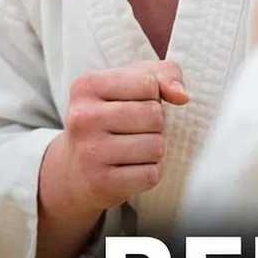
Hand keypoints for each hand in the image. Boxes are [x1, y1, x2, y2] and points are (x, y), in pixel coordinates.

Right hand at [52, 60, 188, 211]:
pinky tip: (129, 168)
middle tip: (135, 130)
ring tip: (133, 149)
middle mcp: (82, 117)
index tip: (137, 103)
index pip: (148, 82)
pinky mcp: (101, 182)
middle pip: (154, 115)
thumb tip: (182, 96)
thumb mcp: (132, 82)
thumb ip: (164, 74)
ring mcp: (89, 151)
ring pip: (156, 146)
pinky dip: (149, 172)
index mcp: (87, 85)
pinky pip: (151, 174)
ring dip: (154, 150)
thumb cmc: (113, 116)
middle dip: (156, 124)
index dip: (154, 95)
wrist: (74, 169)